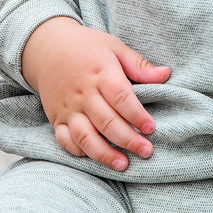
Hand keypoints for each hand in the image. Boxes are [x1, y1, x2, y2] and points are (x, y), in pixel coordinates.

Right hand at [21, 17, 169, 171]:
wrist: (46, 47)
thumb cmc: (86, 47)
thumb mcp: (114, 47)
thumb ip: (139, 65)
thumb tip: (166, 74)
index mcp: (100, 73)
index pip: (121, 98)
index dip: (137, 115)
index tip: (151, 128)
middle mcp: (83, 93)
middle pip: (106, 121)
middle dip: (128, 140)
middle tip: (146, 151)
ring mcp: (69, 108)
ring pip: (85, 135)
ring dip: (104, 153)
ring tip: (123, 165)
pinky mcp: (57, 117)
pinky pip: (65, 139)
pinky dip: (79, 151)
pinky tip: (96, 158)